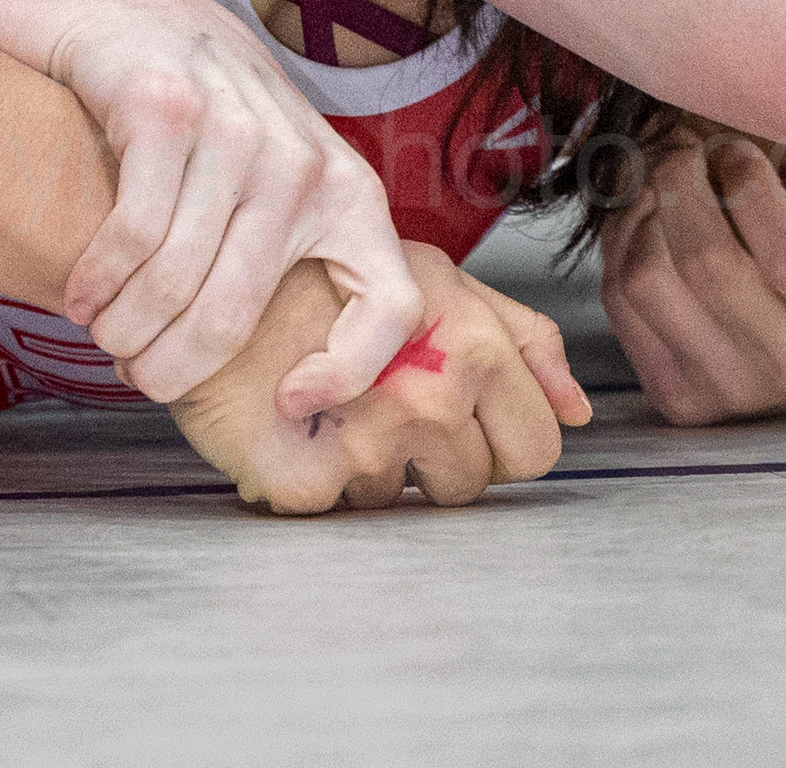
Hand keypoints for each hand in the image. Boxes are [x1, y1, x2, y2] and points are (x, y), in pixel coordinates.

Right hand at [41, 0, 423, 419]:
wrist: (138, 14)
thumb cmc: (211, 119)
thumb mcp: (281, 178)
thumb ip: (296, 256)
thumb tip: (296, 392)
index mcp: (347, 192)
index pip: (390, 302)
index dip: (350, 370)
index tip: (288, 401)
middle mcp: (300, 163)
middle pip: (236, 314)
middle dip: (173, 368)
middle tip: (140, 378)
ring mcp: (235, 131)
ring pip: (175, 281)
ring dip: (126, 329)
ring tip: (106, 338)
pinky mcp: (165, 109)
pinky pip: (131, 233)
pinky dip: (98, 281)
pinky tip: (82, 296)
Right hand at [170, 248, 592, 513]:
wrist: (207, 272)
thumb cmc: (323, 269)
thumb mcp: (434, 277)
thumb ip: (520, 338)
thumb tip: (578, 408)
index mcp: (472, 346)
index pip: (537, 447)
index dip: (505, 438)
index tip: (464, 417)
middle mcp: (428, 398)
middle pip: (473, 485)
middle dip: (441, 458)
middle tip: (388, 404)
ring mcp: (366, 446)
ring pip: (403, 505)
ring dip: (375, 469)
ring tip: (336, 407)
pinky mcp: (306, 485)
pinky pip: (340, 514)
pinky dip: (318, 481)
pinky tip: (299, 427)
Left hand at [599, 98, 785, 425]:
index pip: (783, 248)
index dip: (745, 180)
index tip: (736, 147)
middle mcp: (784, 365)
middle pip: (704, 261)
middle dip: (681, 180)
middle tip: (684, 143)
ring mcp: (724, 389)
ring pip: (647, 281)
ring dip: (644, 209)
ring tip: (666, 176)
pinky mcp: (678, 396)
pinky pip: (621, 306)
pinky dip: (622, 245)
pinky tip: (650, 215)